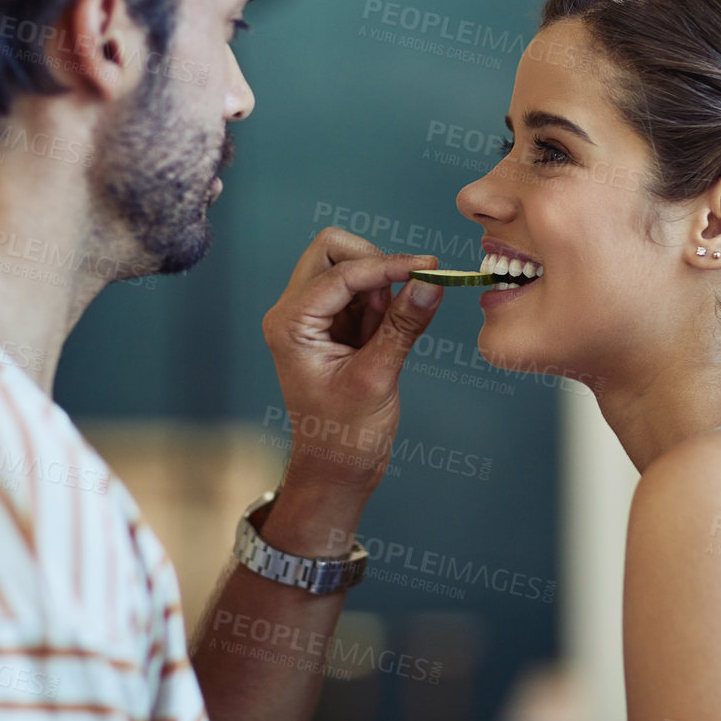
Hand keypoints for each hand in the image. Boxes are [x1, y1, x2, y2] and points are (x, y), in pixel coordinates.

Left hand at [260, 227, 444, 507]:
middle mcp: (293, 313)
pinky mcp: (332, 325)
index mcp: (290, 325)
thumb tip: (430, 283)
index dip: (387, 266)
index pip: (340, 273)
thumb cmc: (345, 434)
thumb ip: (402, 326)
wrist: (336, 468)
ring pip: (348, 266)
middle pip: (332, 251)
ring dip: (379, 286)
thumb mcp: (377, 378)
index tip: (428, 267)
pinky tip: (387, 335)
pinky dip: (381, 301)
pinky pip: (360, 291)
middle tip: (402, 295)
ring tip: (387, 334)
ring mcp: (311, 317)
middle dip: (374, 263)